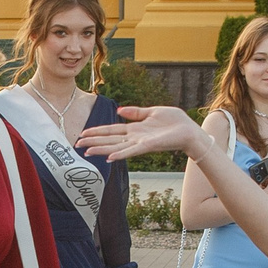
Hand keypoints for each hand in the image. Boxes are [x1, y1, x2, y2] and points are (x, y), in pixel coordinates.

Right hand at [76, 105, 206, 163]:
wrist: (190, 131)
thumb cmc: (175, 122)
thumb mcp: (152, 111)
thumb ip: (136, 112)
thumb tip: (119, 110)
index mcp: (135, 129)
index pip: (112, 130)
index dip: (98, 131)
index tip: (84, 134)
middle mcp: (135, 138)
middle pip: (110, 140)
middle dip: (94, 142)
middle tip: (78, 145)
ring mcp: (140, 143)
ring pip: (116, 147)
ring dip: (102, 149)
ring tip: (88, 152)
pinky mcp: (148, 146)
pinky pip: (131, 151)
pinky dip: (120, 154)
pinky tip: (109, 158)